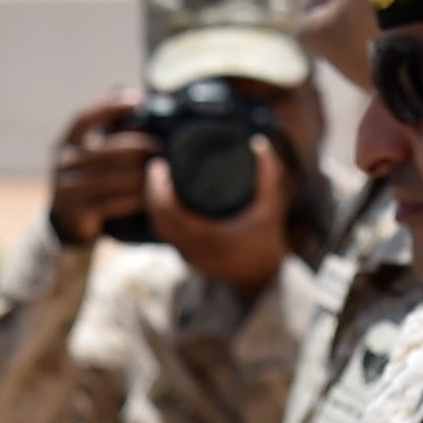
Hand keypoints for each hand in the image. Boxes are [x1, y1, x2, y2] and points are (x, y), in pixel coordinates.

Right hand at [49, 97, 159, 244]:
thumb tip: (146, 114)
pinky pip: (111, 203)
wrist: (68, 221)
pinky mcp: (78, 211)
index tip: (136, 101)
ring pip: (111, 178)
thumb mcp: (91, 157)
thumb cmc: (90, 181)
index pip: (85, 118)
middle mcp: (64, 162)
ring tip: (160, 173)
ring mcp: (67, 188)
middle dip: (138, 147)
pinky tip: (149, 196)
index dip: (110, 106)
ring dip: (140, 175)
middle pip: (106, 150)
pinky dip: (133, 199)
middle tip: (161, 148)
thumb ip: (110, 139)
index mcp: (67, 143)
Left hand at [145, 136, 296, 298]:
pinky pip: (165, 234)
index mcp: (207, 237)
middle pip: (158, 218)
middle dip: (152, 191)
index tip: (160, 165)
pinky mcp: (188, 256)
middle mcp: (192, 249)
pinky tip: (162, 199)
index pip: (168, 211)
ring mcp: (188, 255)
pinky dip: (160, 216)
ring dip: (154, 204)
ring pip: (159, 227)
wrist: (265, 278)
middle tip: (157, 166)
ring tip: (158, 178)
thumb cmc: (266, 243)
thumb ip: (268, 174)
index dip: (158, 188)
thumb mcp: (271, 207)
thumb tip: (259, 143)